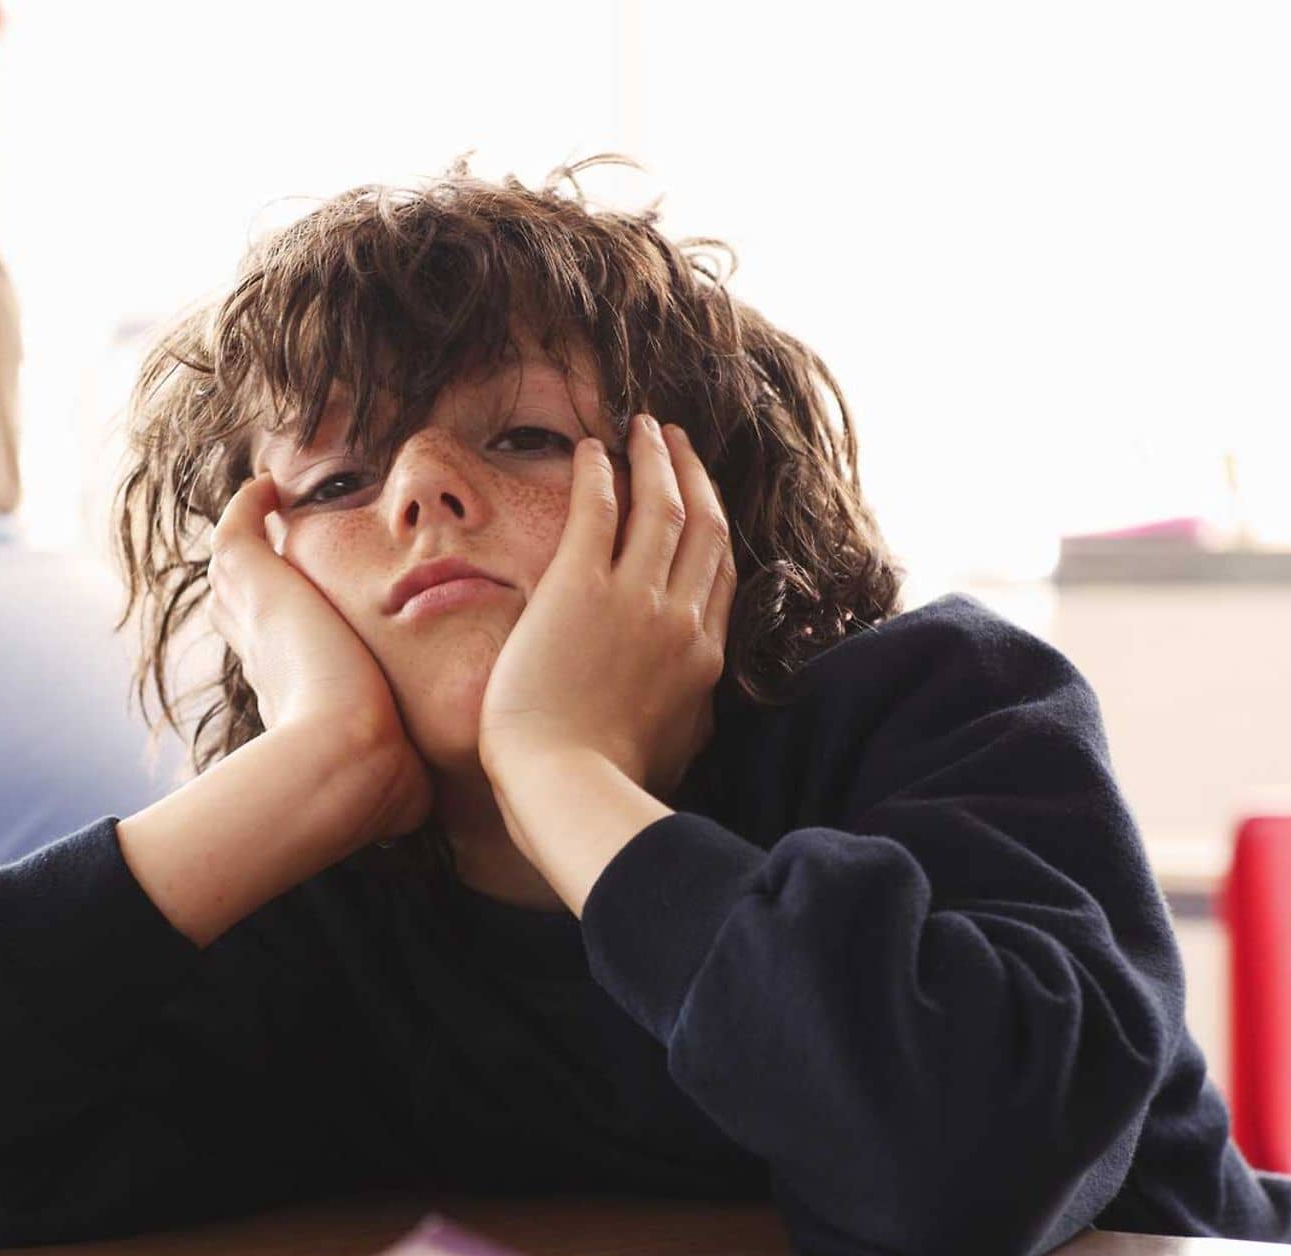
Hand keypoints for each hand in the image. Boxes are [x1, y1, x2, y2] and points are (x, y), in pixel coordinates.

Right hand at [207, 471, 431, 839]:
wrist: (349, 762)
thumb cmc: (377, 781)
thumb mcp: (396, 783)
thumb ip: (408, 787)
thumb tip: (420, 815)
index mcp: (292, 695)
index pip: (274, 657)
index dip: (277, 638)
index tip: (294, 625)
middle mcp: (263, 655)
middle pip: (241, 608)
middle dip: (250, 583)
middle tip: (265, 549)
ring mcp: (255, 618)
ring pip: (234, 569)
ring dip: (246, 538)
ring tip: (265, 505)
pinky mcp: (259, 584)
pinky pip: (238, 531)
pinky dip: (249, 506)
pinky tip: (270, 485)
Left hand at [479, 416, 734, 806]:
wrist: (569, 791)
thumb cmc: (608, 788)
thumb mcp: (676, 751)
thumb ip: (689, 715)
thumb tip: (692, 705)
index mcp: (705, 661)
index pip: (721, 574)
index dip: (713, 526)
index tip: (703, 498)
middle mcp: (681, 620)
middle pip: (703, 527)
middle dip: (693, 476)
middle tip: (678, 442)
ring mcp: (634, 600)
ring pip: (662, 507)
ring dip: (655, 459)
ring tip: (644, 428)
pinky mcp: (579, 588)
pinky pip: (598, 510)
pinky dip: (601, 472)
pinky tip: (594, 448)